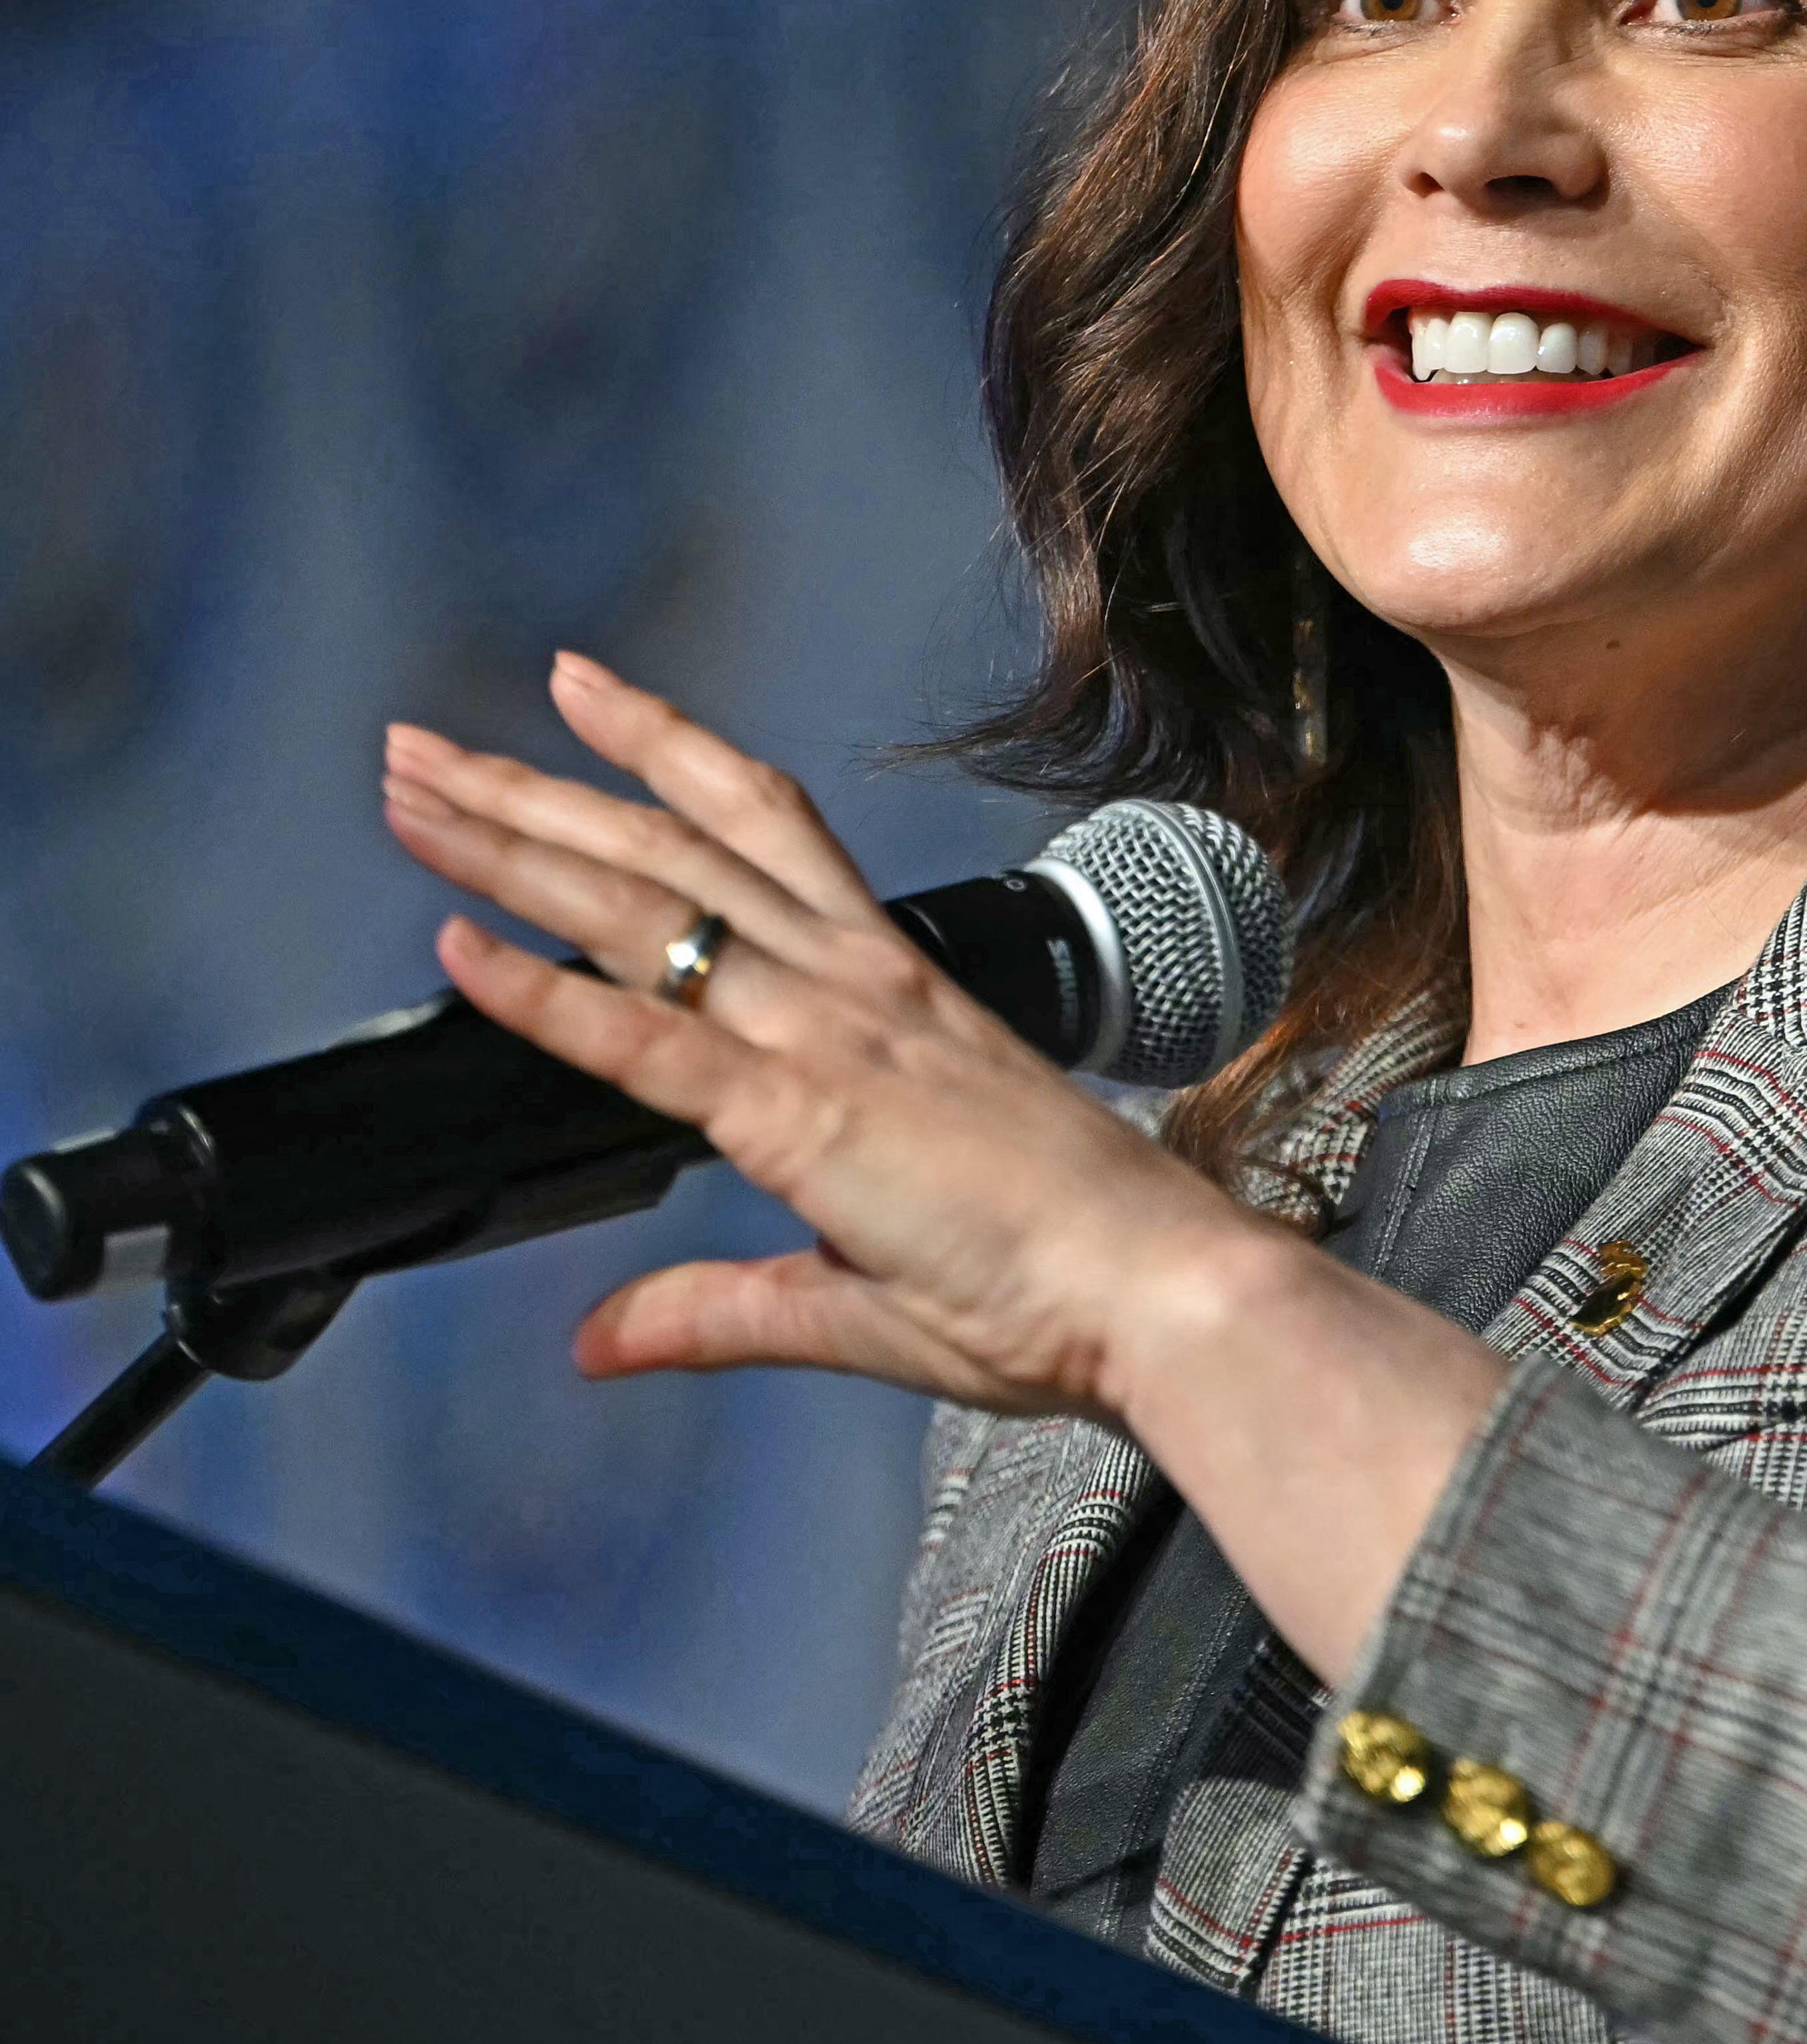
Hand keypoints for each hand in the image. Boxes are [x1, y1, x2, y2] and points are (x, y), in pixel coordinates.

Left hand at [379, 650, 1290, 1423]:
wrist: (1154, 1289)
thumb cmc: (1057, 1276)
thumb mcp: (861, 1287)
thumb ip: (716, 1306)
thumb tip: (603, 1341)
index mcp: (890, 992)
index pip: (761, 832)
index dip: (661, 756)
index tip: (578, 702)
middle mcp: (853, 988)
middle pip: (672, 848)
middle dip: (538, 788)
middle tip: (427, 743)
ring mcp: (829, 1038)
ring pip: (648, 904)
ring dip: (517, 839)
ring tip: (415, 789)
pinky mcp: (803, 1112)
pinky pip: (648, 1041)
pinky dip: (543, 993)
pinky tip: (461, 946)